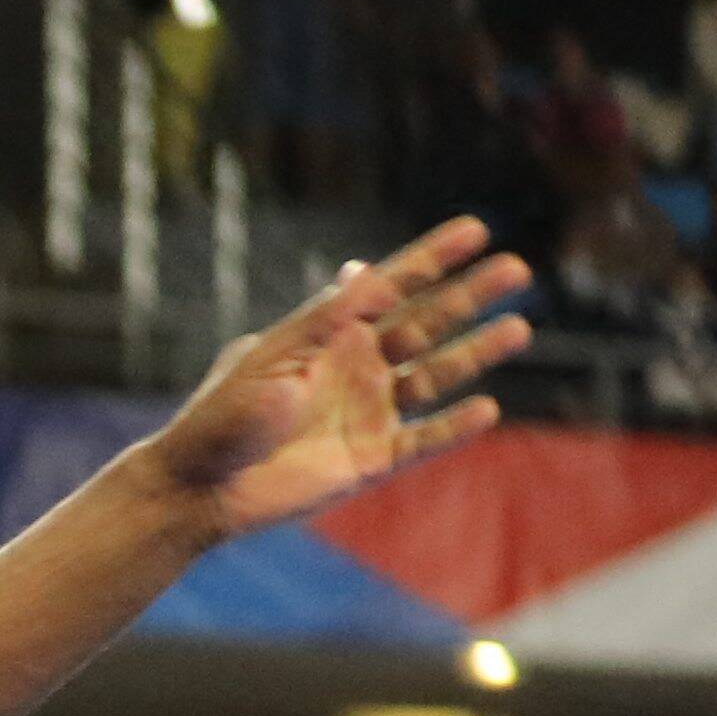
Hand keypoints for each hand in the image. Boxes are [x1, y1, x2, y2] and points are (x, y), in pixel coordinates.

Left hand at [143, 220, 531, 538]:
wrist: (198, 486)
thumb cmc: (222, 415)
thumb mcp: (273, 356)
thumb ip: (324, 318)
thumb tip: (365, 269)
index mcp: (331, 334)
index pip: (393, 285)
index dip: (434, 257)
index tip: (476, 229)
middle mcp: (359, 367)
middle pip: (428, 323)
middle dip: (471, 296)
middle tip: (517, 269)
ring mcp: (369, 412)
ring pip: (437, 377)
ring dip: (477, 352)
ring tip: (518, 330)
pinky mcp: (372, 459)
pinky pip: (424, 440)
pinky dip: (454, 427)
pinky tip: (488, 408)